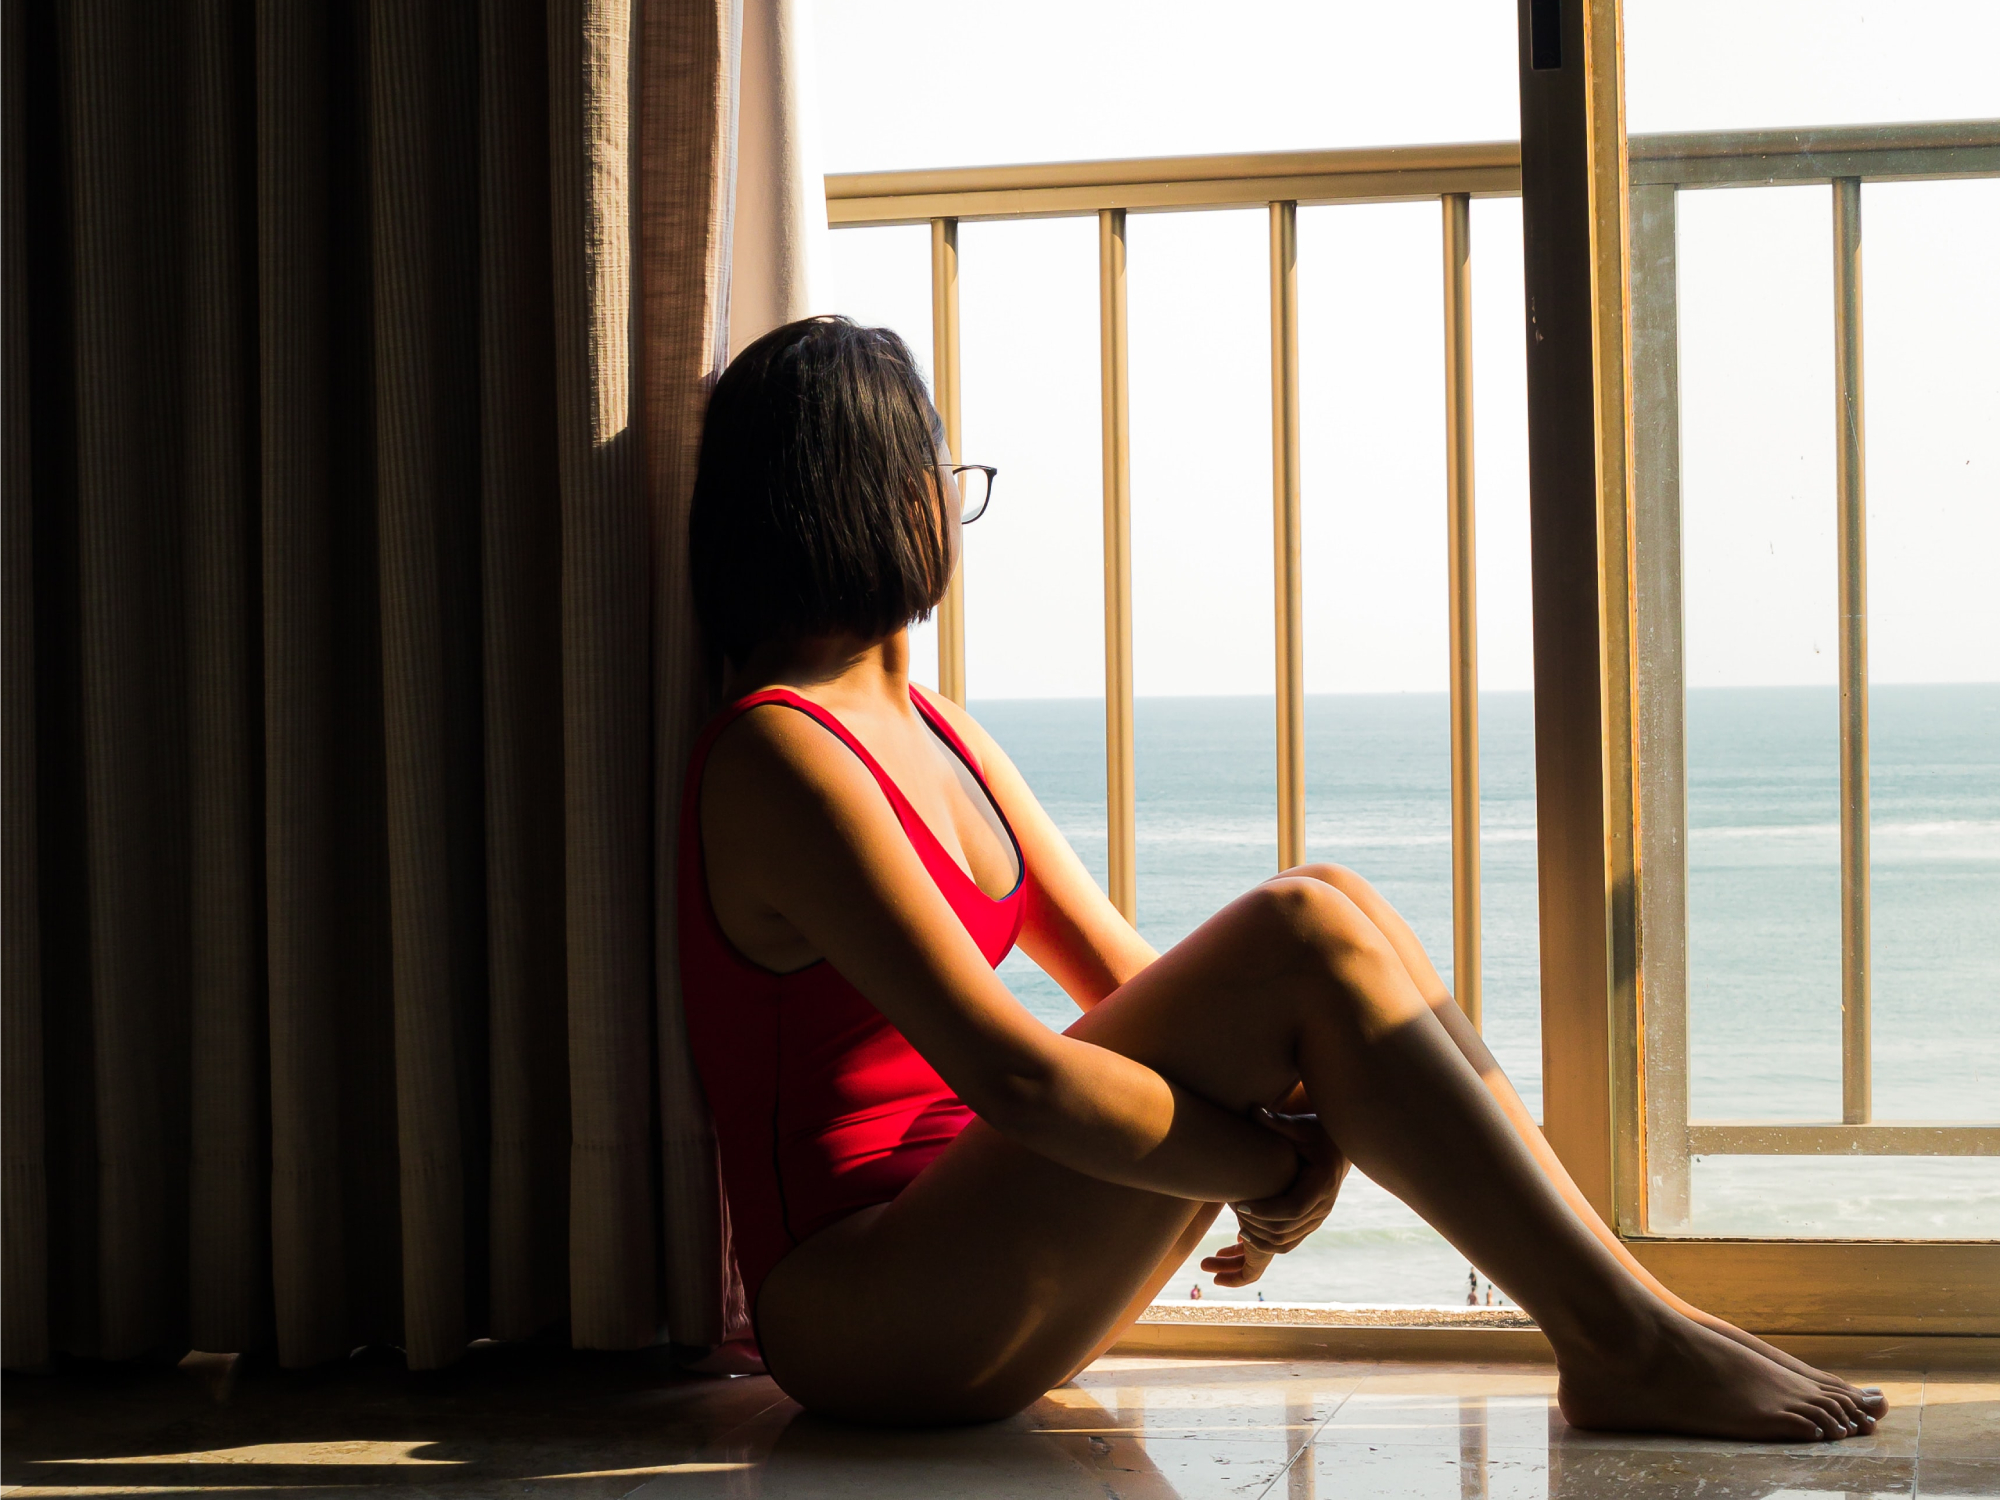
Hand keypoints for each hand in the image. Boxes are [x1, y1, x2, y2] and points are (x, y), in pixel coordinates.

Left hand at [1198, 1109, 1347, 1287]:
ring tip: (1237, 1225)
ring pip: (1286, 1242)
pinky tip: (1247, 1235)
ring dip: (1259, 1238)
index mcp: (1322, 1184)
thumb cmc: (1316, 1132)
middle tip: (1233, 1209)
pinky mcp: (1310, 1223)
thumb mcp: (1300, 1126)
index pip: (1292, 1209)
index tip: (1240, 1204)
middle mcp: (1323, 1206)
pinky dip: (1267, 1243)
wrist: (1337, 1147)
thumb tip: (1253, 1110)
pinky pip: (1289, 1243)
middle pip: (1286, 1229)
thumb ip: (1277, 1122)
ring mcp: (1318, 1218)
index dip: (1264, 1210)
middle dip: (1257, 1224)